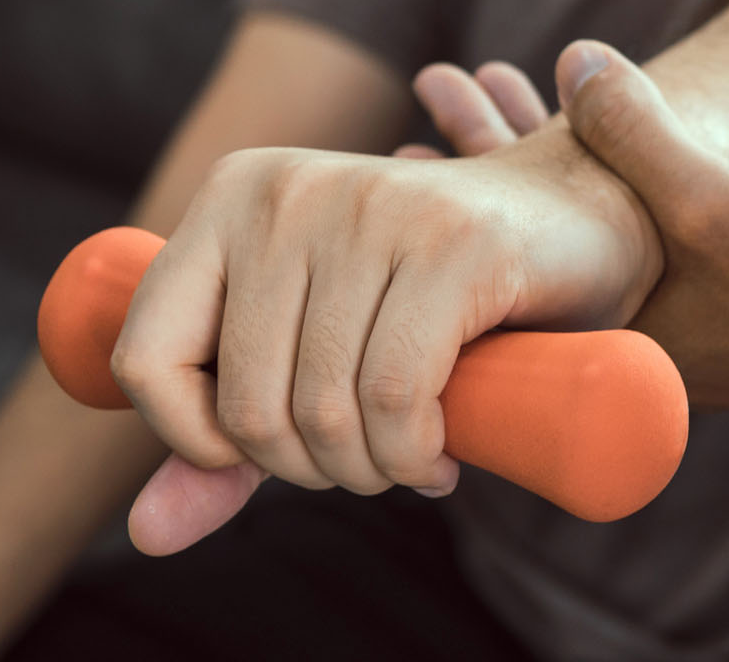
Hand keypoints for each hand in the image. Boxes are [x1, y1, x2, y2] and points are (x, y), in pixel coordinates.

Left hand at [110, 65, 658, 504]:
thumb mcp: (315, 352)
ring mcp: (370, 207)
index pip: (148, 356)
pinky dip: (412, 453)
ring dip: (369, 472)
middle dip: (309, 471)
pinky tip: (438, 455)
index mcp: (231, 197)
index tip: (264, 455)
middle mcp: (287, 192)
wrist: (583, 214)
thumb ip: (229, 433)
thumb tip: (145, 534)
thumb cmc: (437, 294)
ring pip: (324, 407)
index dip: (196, 440)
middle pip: (249, 402)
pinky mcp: (451, 243)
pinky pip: (395, 394)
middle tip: (365, 465)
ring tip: (408, 462)